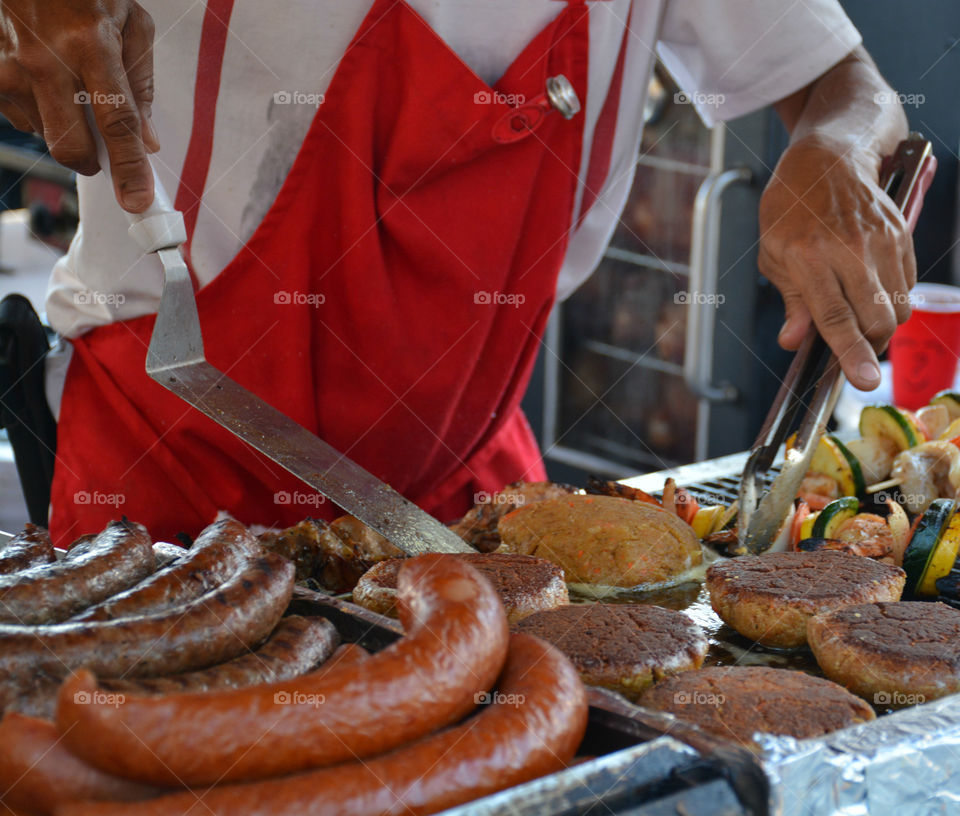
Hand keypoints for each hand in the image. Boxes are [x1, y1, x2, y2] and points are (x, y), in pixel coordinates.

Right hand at [0, 0, 158, 211]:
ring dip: (64, 126)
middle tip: (103, 153)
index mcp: (91, 44)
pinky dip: (39, 109)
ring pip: (44, 134)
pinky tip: (44, 80)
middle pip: (71, 146)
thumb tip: (147, 141)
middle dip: (92, 161)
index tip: (137, 199)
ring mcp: (9, 67)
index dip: (130, 167)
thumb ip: (142, 84)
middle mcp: (45, 60)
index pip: (116, 122)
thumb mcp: (131, 22)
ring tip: (69, 85)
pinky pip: (20, 117)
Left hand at [758, 133, 914, 389]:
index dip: (850, 353)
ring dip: (882, 324)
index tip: (865, 380)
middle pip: (876, 319)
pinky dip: (893, 299)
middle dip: (869, 345)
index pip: (835, 317)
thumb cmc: (791, 209)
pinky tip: (871, 287)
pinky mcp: (901, 235)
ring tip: (859, 313)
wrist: (829, 158)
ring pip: (898, 308)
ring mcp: (880, 241)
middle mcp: (849, 250)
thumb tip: (794, 340)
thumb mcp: (773, 255)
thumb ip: (790, 301)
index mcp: (808, 257)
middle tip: (853, 347)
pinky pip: (908, 286)